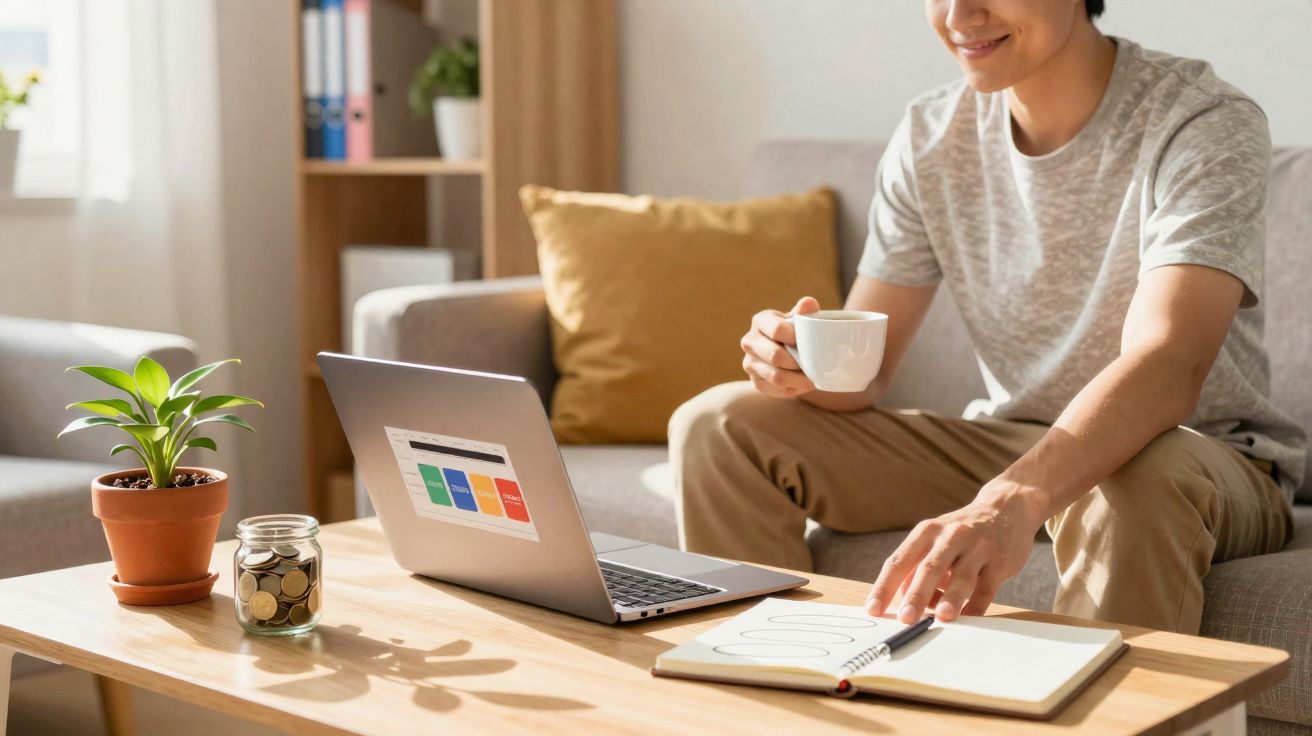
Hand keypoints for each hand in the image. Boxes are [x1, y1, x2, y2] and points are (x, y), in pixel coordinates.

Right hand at [740, 297, 819, 397]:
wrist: (788, 350)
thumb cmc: (795, 331)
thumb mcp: (800, 319)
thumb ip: (805, 311)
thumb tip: (809, 304)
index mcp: (760, 321)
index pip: (777, 330)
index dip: (796, 338)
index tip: (810, 343)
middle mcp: (749, 341)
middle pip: (775, 356)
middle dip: (799, 362)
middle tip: (815, 364)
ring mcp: (750, 363)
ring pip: (777, 376)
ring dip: (799, 379)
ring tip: (813, 377)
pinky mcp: (756, 382)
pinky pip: (777, 390)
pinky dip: (795, 389)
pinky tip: (804, 384)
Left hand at [865, 480, 1048, 622]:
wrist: (1006, 509)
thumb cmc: (961, 534)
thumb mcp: (935, 540)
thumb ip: (917, 569)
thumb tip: (901, 602)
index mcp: (926, 532)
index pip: (899, 561)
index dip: (885, 586)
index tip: (872, 609)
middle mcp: (950, 536)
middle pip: (929, 567)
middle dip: (916, 594)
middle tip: (905, 618)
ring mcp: (978, 547)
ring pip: (961, 576)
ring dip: (951, 598)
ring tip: (941, 618)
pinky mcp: (1000, 560)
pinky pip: (987, 587)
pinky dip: (977, 606)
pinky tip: (969, 620)